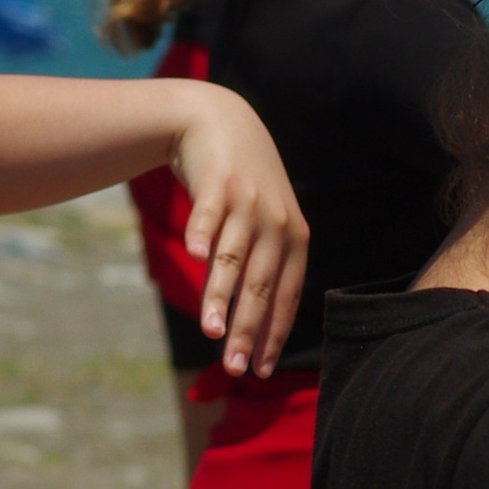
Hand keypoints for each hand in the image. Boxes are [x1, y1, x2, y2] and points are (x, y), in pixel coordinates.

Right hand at [173, 90, 308, 376]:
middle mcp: (276, 223)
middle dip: (248, 330)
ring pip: (233, 258)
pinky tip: (194, 254)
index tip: (261, 369)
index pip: (288, 296)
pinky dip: (202, 232)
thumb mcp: (265, 223)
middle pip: (261, 285)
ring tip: (210, 331)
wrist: (220, 119)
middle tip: (235, 367)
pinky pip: (209, 213)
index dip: (275, 333)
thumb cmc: (242, 184)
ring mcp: (247, 202)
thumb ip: (261, 266)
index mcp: (294, 239)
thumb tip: (251, 323)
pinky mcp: (219, 182)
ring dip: (221, 296)